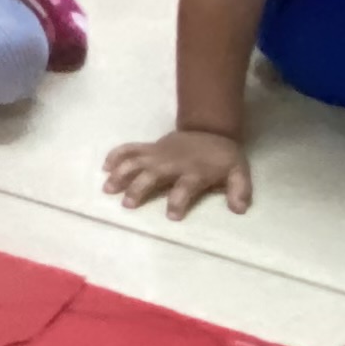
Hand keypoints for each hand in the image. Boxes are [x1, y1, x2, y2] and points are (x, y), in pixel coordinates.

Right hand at [100, 126, 251, 220]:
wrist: (211, 129)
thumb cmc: (222, 157)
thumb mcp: (238, 173)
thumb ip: (239, 190)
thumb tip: (239, 209)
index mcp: (194, 172)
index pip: (185, 187)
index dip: (179, 201)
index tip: (173, 217)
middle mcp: (173, 163)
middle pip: (152, 174)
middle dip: (139, 188)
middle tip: (127, 204)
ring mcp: (158, 154)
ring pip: (135, 161)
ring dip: (121, 174)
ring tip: (108, 189)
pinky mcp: (150, 148)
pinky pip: (130, 149)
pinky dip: (116, 155)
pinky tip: (105, 167)